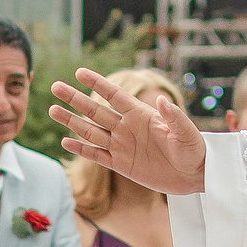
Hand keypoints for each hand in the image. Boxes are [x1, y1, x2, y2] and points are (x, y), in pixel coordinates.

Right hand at [48, 67, 206, 195]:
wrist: (194, 175)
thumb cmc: (194, 149)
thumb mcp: (186, 132)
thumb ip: (173, 116)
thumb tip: (162, 99)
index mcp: (141, 115)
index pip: (114, 95)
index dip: (97, 83)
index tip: (79, 72)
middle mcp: (127, 127)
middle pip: (95, 110)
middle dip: (75, 98)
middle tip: (55, 87)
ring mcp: (122, 145)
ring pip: (91, 131)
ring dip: (71, 121)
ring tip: (52, 110)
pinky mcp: (121, 164)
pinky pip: (96, 155)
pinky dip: (81, 148)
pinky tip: (65, 141)